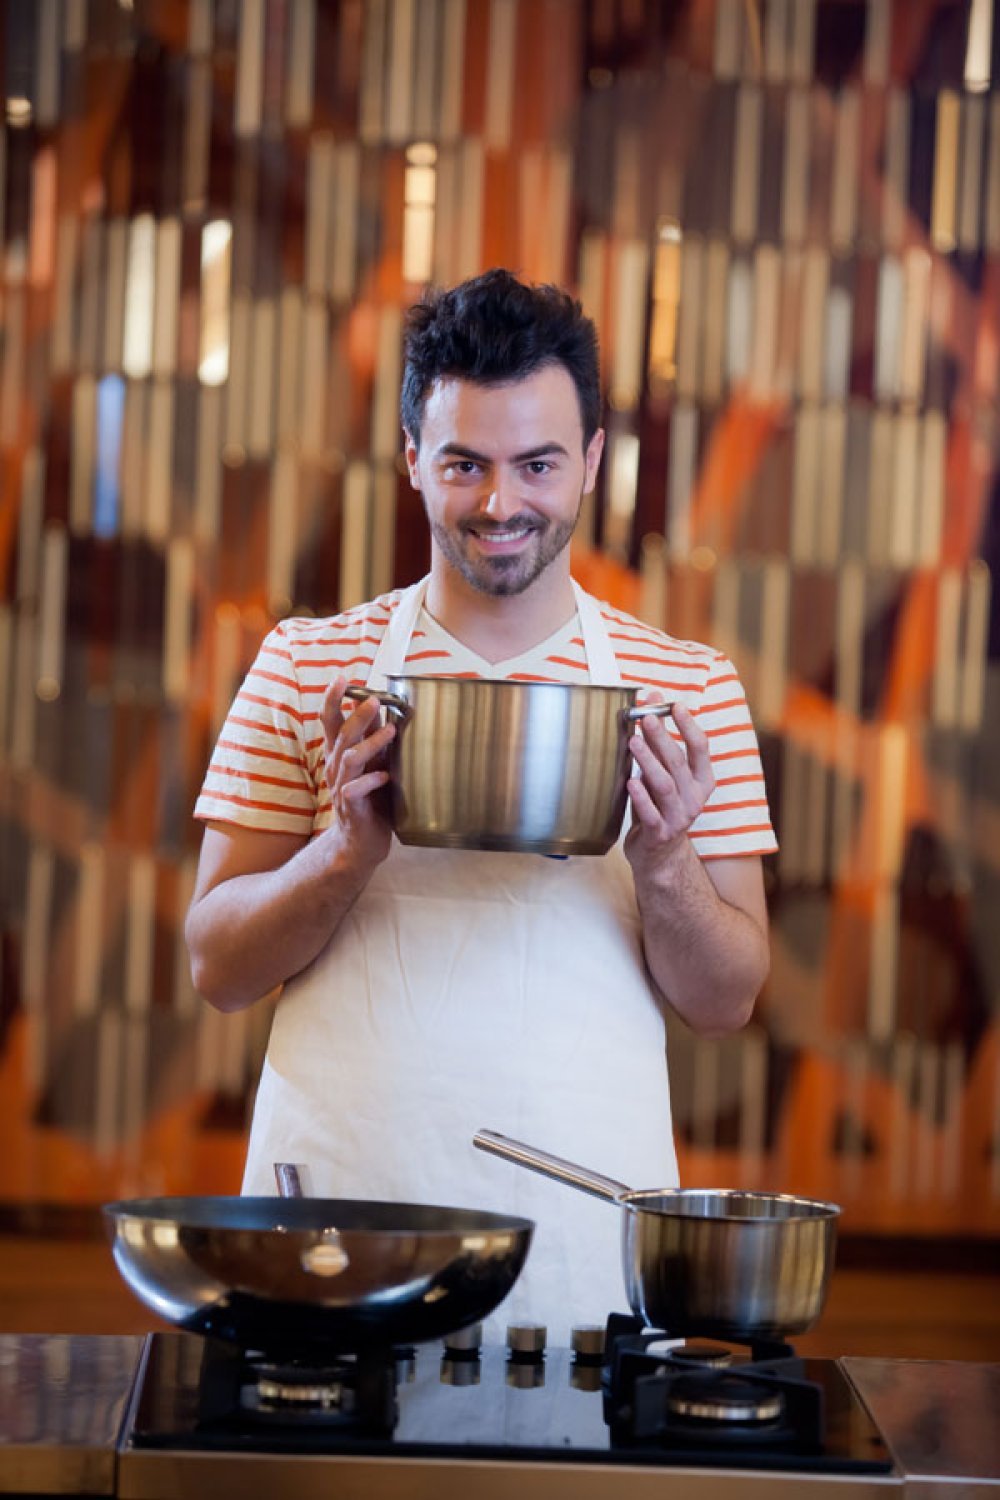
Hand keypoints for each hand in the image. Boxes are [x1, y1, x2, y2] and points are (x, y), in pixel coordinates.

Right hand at [320, 675, 395, 869]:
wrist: (360, 843)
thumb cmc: (370, 799)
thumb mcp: (373, 763)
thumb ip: (372, 737)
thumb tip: (377, 705)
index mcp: (338, 753)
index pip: (330, 721)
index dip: (332, 699)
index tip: (342, 678)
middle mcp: (336, 767)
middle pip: (340, 735)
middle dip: (356, 716)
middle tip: (374, 700)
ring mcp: (341, 787)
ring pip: (349, 759)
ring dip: (370, 743)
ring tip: (391, 731)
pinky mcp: (351, 807)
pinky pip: (355, 790)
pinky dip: (371, 781)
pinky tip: (386, 777)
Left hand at [623, 699, 714, 872]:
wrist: (659, 854)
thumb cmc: (660, 805)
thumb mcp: (664, 774)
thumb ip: (659, 741)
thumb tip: (651, 699)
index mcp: (701, 780)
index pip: (700, 748)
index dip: (689, 725)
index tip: (675, 706)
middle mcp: (694, 798)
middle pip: (678, 762)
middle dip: (662, 737)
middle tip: (647, 717)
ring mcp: (678, 817)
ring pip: (665, 785)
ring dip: (649, 762)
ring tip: (633, 742)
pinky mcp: (660, 833)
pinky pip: (651, 813)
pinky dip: (641, 797)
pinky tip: (631, 781)